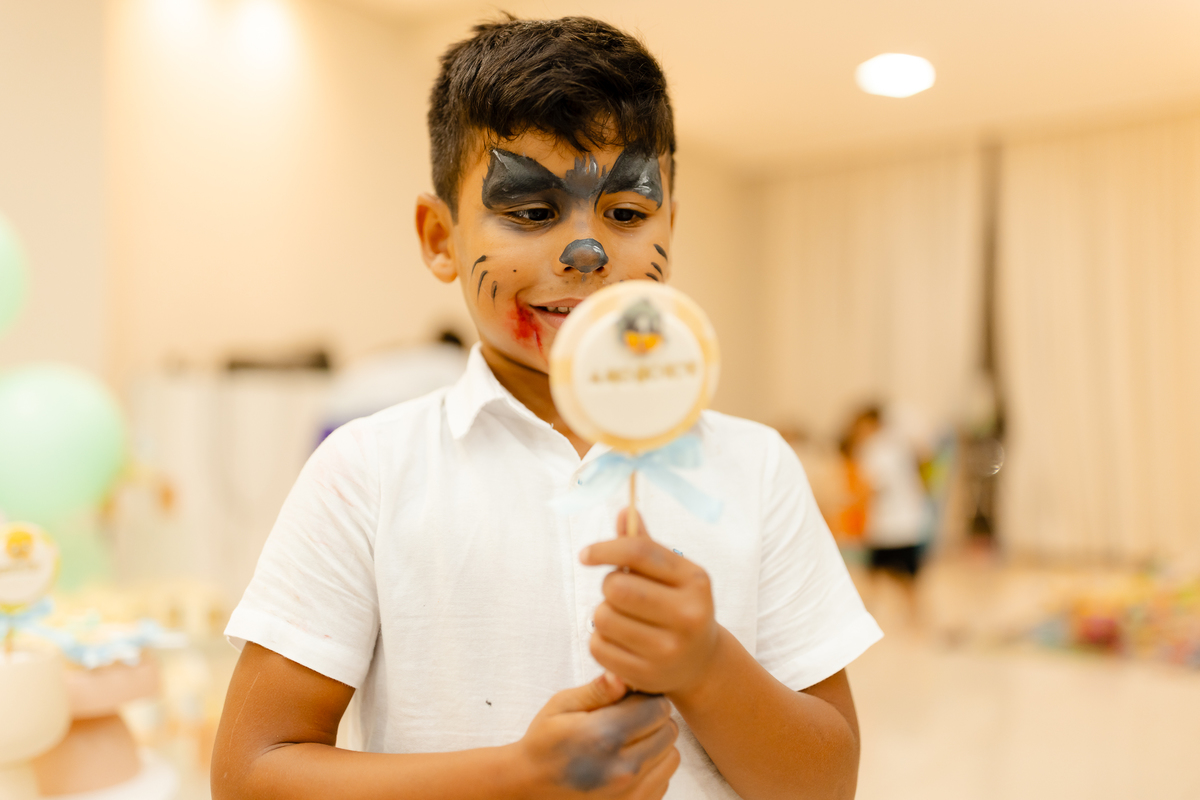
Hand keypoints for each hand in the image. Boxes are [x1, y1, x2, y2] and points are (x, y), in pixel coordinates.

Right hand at [516, 671, 679, 797]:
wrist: (529, 786)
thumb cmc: (544, 742)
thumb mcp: (561, 705)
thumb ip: (597, 690)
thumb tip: (623, 677)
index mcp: (604, 736)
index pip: (658, 707)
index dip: (646, 696)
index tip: (630, 698)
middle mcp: (622, 768)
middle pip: (668, 730)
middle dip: (653, 718)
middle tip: (628, 718)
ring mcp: (629, 793)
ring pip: (672, 756)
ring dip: (657, 744)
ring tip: (629, 740)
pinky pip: (664, 780)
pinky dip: (653, 767)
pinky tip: (628, 761)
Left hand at [581, 510, 719, 696]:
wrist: (701, 663)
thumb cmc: (678, 606)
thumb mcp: (671, 575)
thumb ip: (645, 546)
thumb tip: (626, 511)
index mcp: (695, 581)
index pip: (640, 552)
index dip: (606, 548)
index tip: (586, 554)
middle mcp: (688, 615)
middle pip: (617, 587)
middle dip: (609, 586)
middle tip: (619, 594)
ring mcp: (669, 649)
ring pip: (603, 617)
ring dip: (602, 614)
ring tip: (621, 618)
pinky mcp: (648, 674)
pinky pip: (598, 647)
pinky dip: (599, 641)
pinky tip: (618, 641)